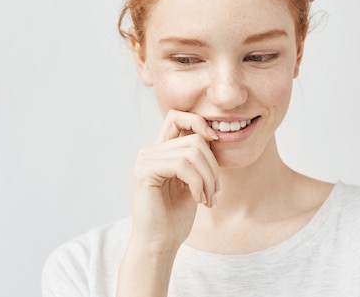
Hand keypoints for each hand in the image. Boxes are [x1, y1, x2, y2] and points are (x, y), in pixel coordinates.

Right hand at [129, 110, 219, 250]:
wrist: (160, 243)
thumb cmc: (176, 215)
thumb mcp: (193, 180)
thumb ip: (197, 157)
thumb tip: (213, 135)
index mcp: (161, 150)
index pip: (177, 116)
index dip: (198, 122)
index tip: (215, 141)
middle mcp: (150, 151)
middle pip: (194, 138)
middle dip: (213, 166)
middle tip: (215, 192)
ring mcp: (145, 160)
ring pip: (192, 152)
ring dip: (208, 178)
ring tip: (208, 199)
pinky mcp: (144, 172)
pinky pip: (182, 165)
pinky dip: (198, 183)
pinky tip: (198, 200)